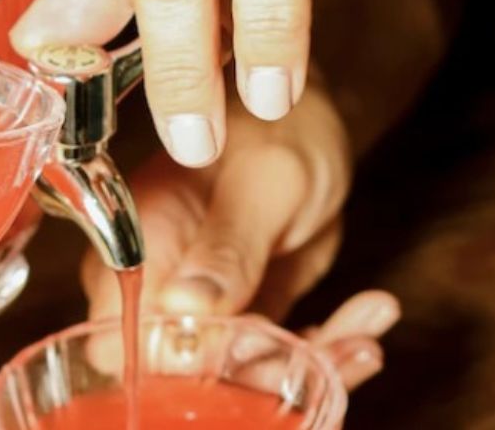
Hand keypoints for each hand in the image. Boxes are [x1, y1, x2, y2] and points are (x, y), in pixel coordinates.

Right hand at [81, 79, 397, 387]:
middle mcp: (160, 288)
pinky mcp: (247, 317)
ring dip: (311, 365)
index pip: (125, 341)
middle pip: (185, 375)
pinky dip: (329, 349)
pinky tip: (369, 319)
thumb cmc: (273, 128)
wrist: (307, 118)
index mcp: (138, 249)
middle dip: (262, 374)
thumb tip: (185, 307)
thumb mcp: (261, 184)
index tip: (246, 348)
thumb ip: (226, 247)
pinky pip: (280, 357)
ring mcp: (204, 308)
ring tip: (364, 339)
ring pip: (241, 376)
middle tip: (329, 349)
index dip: (180, 363)